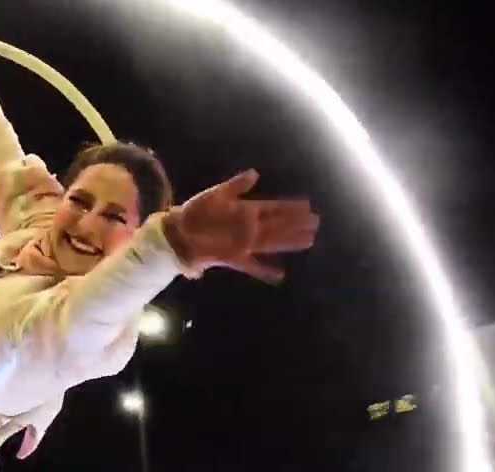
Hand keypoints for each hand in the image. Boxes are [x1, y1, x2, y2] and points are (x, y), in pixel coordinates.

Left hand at [161, 169, 318, 283]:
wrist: (178, 232)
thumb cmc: (196, 211)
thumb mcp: (217, 194)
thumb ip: (236, 185)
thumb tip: (255, 173)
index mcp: (245, 210)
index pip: (273, 208)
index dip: (289, 207)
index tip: (307, 205)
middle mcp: (248, 228)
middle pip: (278, 226)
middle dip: (296, 224)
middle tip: (316, 222)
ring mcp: (243, 243)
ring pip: (272, 242)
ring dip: (289, 242)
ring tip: (308, 240)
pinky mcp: (233, 258)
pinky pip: (252, 266)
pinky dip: (264, 271)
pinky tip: (279, 275)